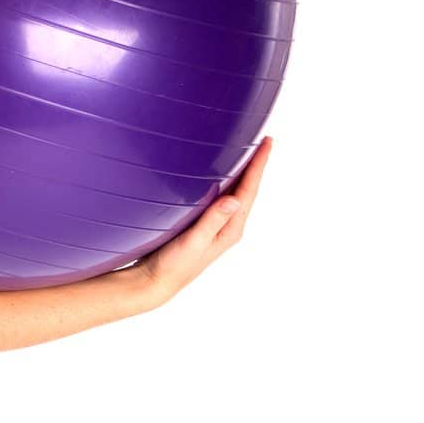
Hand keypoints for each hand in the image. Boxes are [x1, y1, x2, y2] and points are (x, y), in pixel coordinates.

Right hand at [133, 136, 273, 302]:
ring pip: (234, 193)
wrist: (156, 282)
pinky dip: (223, 182)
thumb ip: (213, 220)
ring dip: (241, 172)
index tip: (267, 142)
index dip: (258, 165)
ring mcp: (216, 226)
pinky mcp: (202, 226)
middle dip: (254, 165)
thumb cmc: (174, 265)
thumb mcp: (194, 242)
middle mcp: (227, 226)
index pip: (249, 190)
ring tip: (244, 152)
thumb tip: (234, 199)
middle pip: (246, 189)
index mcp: (231, 229)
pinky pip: (218, 198)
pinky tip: (216, 175)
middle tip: (260, 140)